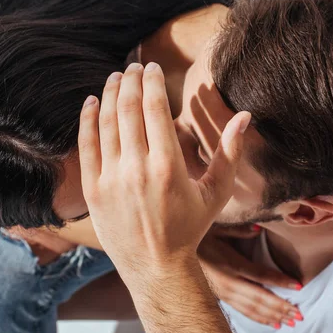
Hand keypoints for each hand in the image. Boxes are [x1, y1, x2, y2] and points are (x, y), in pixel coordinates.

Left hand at [77, 62, 250, 279]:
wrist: (155, 265)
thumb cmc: (190, 227)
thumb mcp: (216, 192)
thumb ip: (230, 153)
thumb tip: (245, 116)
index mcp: (168, 166)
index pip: (154, 108)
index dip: (151, 82)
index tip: (151, 67)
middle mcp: (136, 169)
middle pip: (129, 110)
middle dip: (130, 81)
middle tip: (133, 66)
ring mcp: (110, 179)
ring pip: (106, 123)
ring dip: (110, 94)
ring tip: (116, 77)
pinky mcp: (92, 190)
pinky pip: (86, 146)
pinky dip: (87, 120)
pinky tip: (91, 102)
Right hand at [199, 226, 302, 328]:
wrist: (175, 255)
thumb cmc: (199, 239)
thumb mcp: (217, 229)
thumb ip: (239, 230)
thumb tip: (259, 229)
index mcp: (230, 264)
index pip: (260, 275)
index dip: (280, 280)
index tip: (298, 285)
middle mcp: (229, 283)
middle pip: (260, 298)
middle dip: (281, 307)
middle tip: (300, 314)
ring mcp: (225, 293)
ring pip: (253, 309)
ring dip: (273, 316)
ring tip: (291, 321)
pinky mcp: (222, 298)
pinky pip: (244, 311)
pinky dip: (260, 318)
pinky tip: (273, 323)